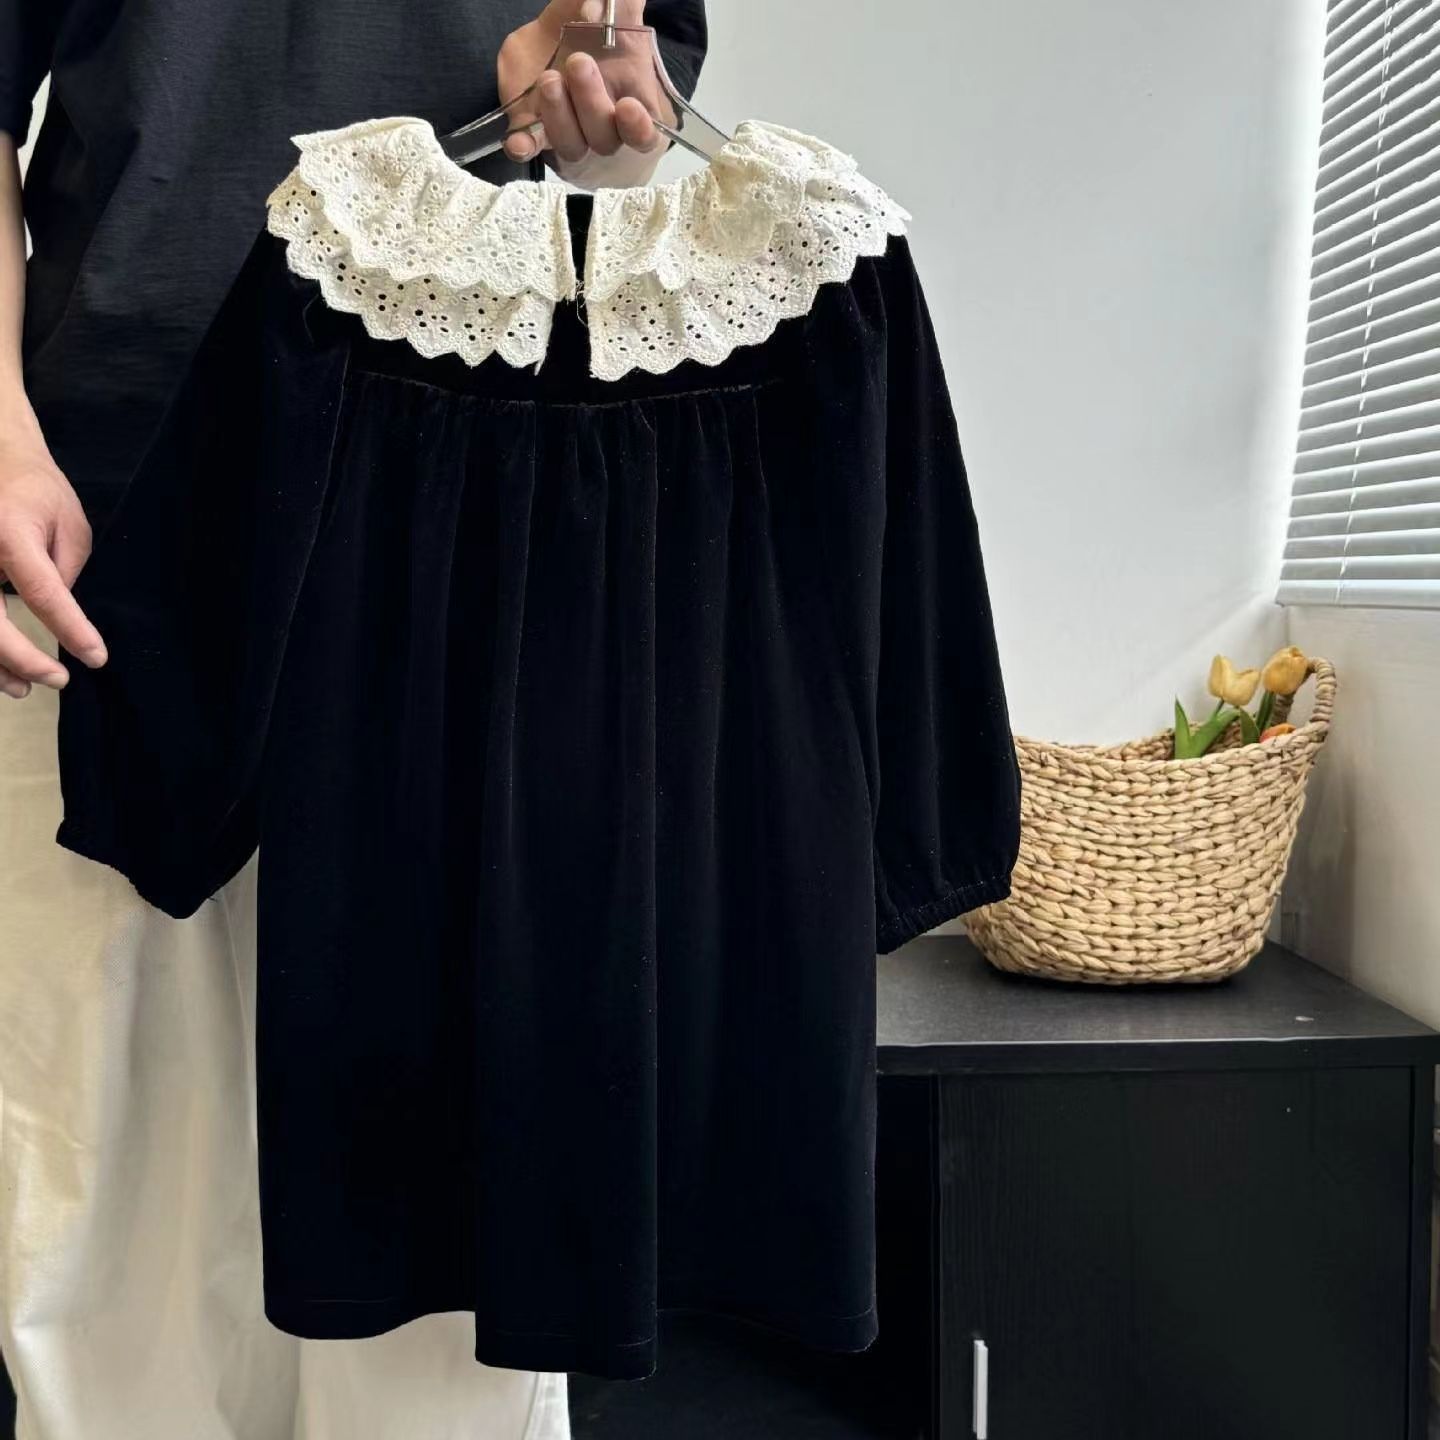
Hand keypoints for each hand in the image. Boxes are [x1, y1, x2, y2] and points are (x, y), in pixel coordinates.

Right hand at [0, 422, 105, 697]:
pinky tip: (1, 670)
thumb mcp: (68, 525)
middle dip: (22, 659)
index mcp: (8, 531)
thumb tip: (60, 620)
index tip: (96, 658)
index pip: (41, 591)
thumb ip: (63, 572)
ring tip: (23, 688)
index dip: (69, 630)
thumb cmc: (36, 491)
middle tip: (58, 680)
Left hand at [498, 0, 668, 177]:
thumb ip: (618, 6)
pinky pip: (530, 148)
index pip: (643, 135)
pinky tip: (518, 141)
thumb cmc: (598, 38)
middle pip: (603, 138)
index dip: (638, 128)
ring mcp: (569, 136)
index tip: (628, 107)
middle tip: (579, 62)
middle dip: (591, 103)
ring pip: (570, 144)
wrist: (562, 48)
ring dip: (560, 115)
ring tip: (549, 79)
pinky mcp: (535, 133)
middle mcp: (602, 131)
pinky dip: (524, 146)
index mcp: (631, 108)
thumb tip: (598, 4)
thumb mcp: (613, 17)